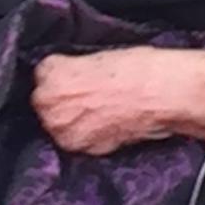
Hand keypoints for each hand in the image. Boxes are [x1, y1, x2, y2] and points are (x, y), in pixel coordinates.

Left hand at [32, 49, 172, 156]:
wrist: (161, 94)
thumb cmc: (136, 68)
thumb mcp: (96, 55)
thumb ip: (72, 68)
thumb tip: (71, 78)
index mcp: (49, 74)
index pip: (43, 73)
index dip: (63, 75)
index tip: (76, 77)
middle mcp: (48, 104)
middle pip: (45, 102)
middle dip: (63, 100)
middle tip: (90, 95)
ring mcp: (62, 130)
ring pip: (58, 124)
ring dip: (72, 120)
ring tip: (100, 111)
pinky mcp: (80, 149)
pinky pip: (76, 140)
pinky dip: (88, 134)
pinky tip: (107, 123)